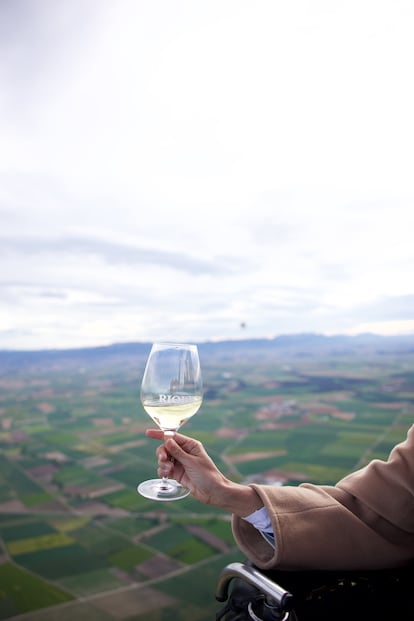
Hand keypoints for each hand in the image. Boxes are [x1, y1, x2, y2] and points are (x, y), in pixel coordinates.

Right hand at [145, 430, 263, 515]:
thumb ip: (178, 452)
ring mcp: (180, 463)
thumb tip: (167, 440)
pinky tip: (167, 475)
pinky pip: (165, 469)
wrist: (213, 492)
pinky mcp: (177, 473)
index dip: (160, 434)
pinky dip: (163, 471)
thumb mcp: (191, 462)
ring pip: (164, 459)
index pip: (172, 436)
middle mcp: (184, 452)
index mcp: (190, 445)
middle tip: (164, 460)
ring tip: (170, 471)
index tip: (148, 433)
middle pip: (165, 448)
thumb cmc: (207, 475)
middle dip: (162, 453)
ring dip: (163, 464)